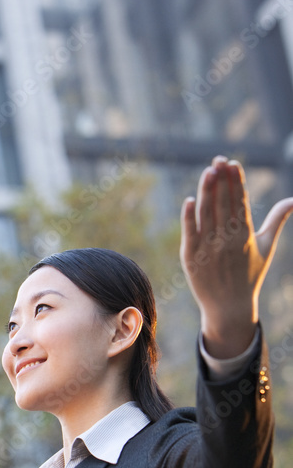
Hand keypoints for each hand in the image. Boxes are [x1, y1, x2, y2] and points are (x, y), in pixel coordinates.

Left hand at [181, 156, 292, 358]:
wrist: (230, 307)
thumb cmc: (250, 275)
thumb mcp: (266, 246)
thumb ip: (278, 220)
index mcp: (246, 234)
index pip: (241, 202)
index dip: (236, 182)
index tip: (233, 163)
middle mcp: (228, 239)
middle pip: (224, 204)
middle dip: (222, 180)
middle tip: (218, 159)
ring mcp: (209, 248)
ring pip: (207, 214)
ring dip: (207, 192)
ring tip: (208, 171)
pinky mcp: (191, 256)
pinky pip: (190, 233)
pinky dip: (189, 217)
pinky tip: (189, 200)